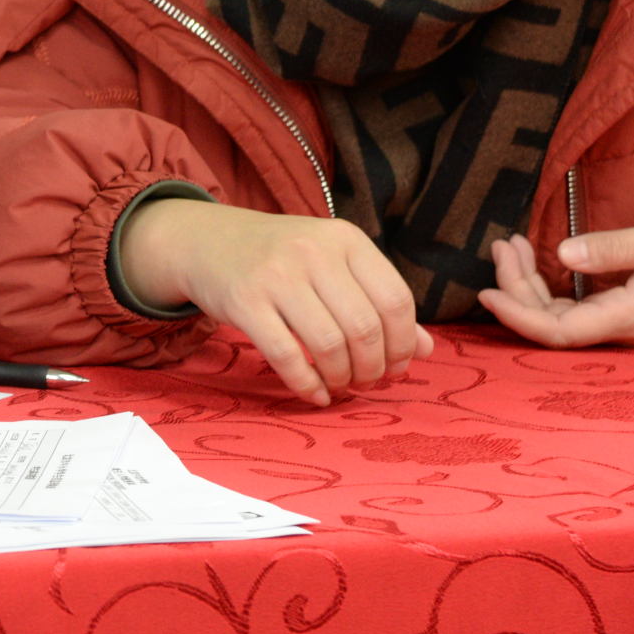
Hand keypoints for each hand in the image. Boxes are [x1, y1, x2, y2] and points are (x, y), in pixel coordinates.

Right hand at [121, 199, 430, 404]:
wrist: (207, 241)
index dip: (402, 344)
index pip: (395, 300)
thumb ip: (378, 302)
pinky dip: (307, 386)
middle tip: (366, 383)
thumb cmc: (282, 258)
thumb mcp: (333, 266)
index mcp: (345, 239)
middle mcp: (313, 252)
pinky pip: (287, 357)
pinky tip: (314, 394)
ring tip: (340, 385)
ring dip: (342, 379)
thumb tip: (426, 350)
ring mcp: (276, 275)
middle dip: (373, 369)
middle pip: (365, 328)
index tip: (395, 367)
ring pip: (329, 345)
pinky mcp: (244, 301)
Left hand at [479, 220, 633, 346]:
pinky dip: (552, 284)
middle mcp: (623, 328)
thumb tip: (563, 254)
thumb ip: (614, 250)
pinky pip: (579, 308)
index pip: (559, 332)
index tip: (486, 292)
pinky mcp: (630, 311)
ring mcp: (626, 322)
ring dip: (530, 285)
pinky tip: (540, 258)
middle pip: (552, 324)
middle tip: (500, 244)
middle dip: (517, 288)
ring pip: (562, 315)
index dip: (518, 317)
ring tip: (510, 245)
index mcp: (630, 317)